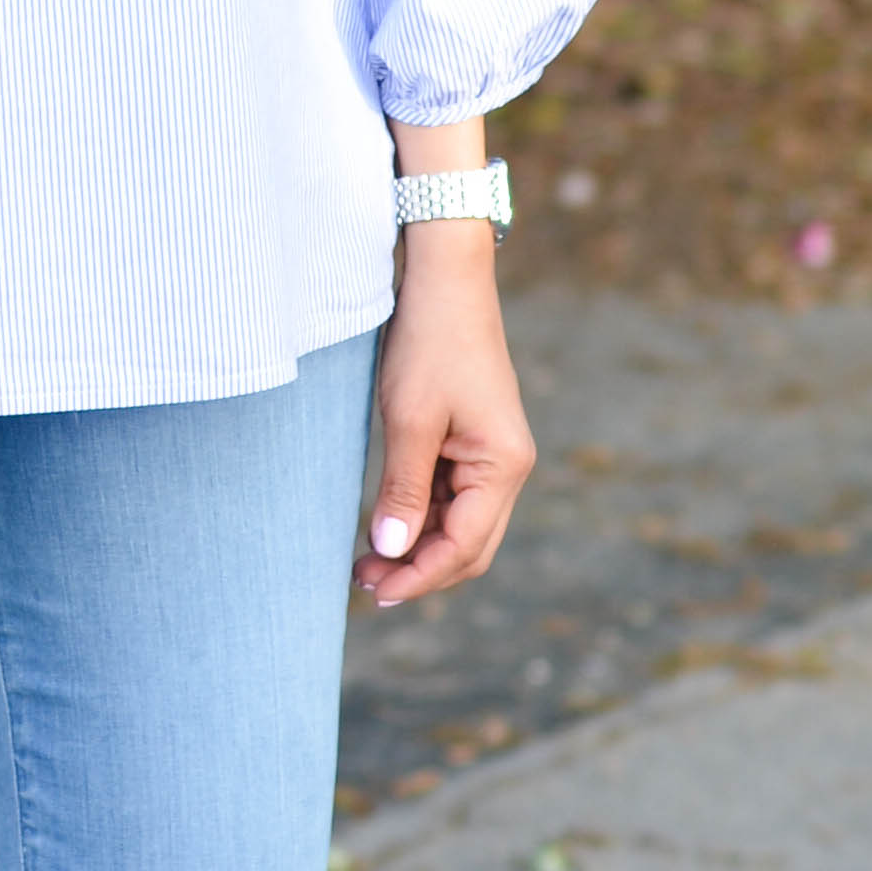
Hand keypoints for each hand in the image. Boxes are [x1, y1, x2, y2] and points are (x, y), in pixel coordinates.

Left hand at [358, 224, 535, 603]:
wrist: (444, 279)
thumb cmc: (429, 344)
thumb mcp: (409, 421)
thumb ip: (402, 491)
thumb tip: (390, 550)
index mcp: (503, 465)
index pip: (464, 547)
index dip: (419, 576)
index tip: (374, 590)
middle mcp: (507, 466)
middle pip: (469, 545)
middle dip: (420, 569)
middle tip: (364, 582)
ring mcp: (492, 454)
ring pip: (458, 523)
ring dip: (417, 545)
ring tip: (365, 558)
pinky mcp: (472, 441)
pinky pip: (450, 495)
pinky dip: (419, 515)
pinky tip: (384, 523)